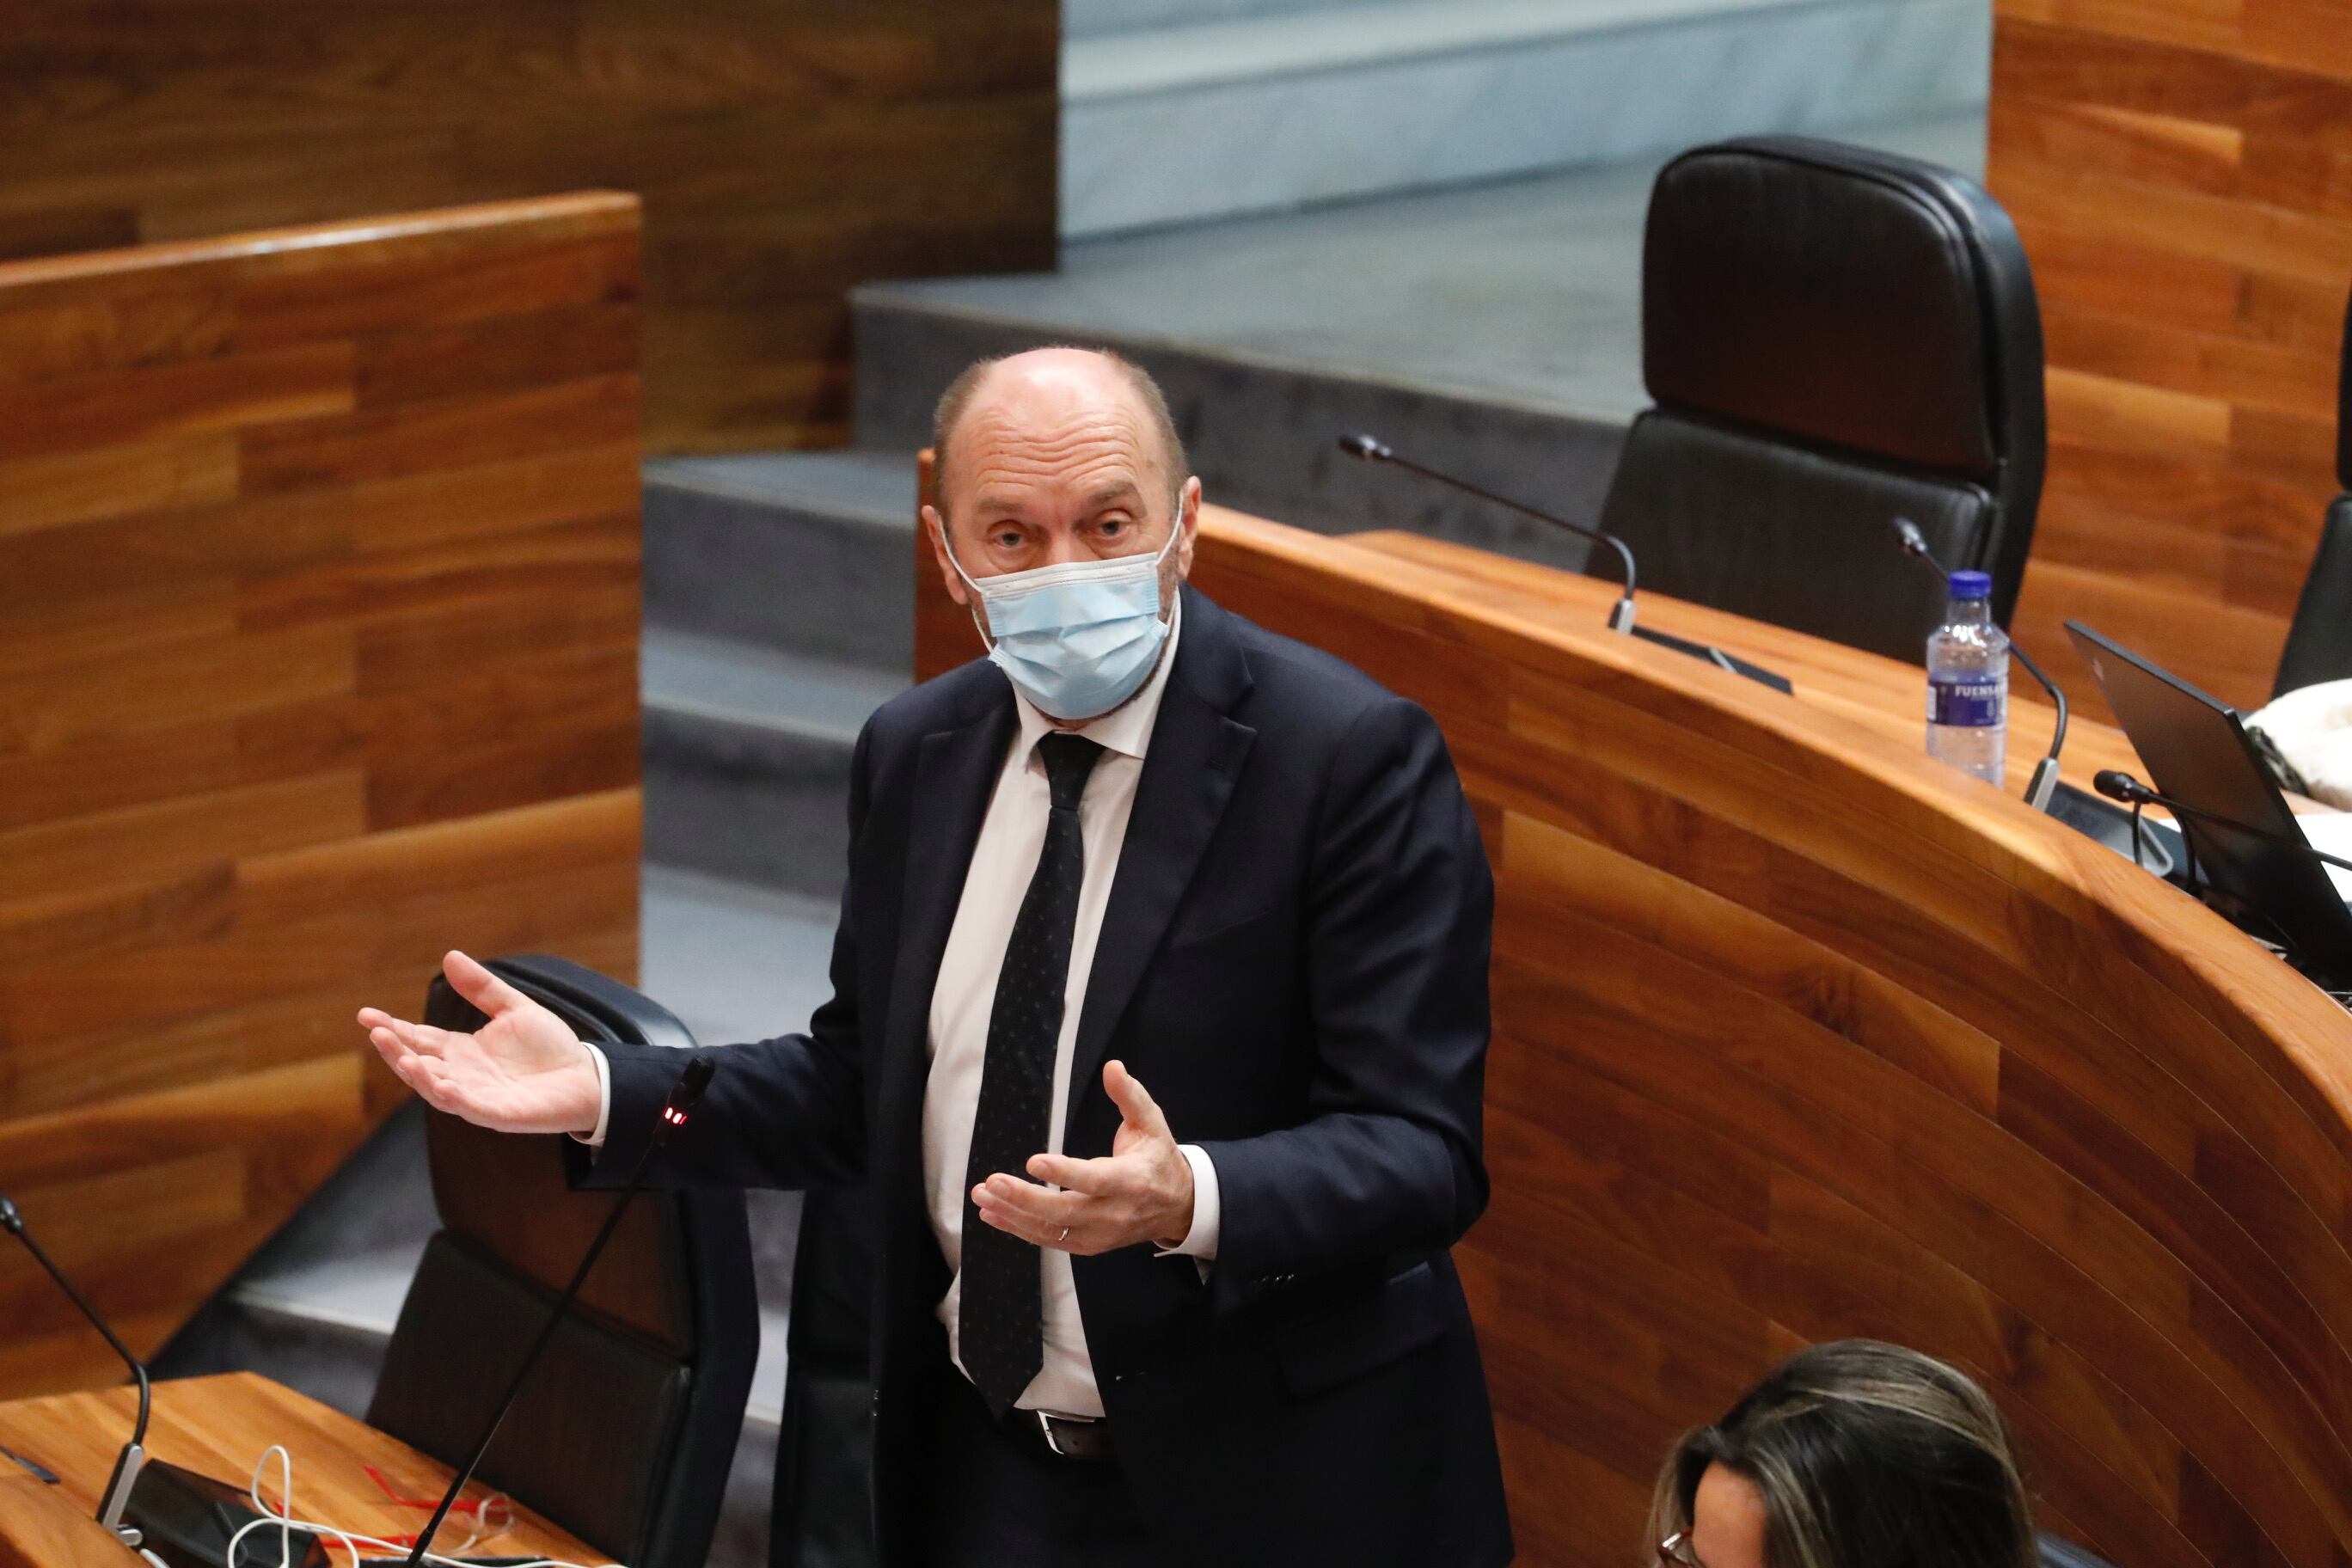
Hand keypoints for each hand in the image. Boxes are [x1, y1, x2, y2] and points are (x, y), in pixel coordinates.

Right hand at [357, 951, 600, 1134]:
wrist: (586, 1078)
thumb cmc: (549, 1047)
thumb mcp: (514, 1009)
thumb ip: (482, 988)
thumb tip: (450, 955)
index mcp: (461, 1051)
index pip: (419, 1038)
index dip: (393, 1028)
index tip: (366, 1015)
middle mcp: (462, 1075)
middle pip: (418, 1062)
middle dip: (395, 1049)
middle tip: (374, 1031)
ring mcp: (476, 1096)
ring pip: (434, 1087)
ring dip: (415, 1073)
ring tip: (397, 1054)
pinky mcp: (497, 1114)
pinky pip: (467, 1106)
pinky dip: (450, 1095)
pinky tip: (437, 1082)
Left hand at [973, 1060, 1194, 1255]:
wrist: (1177, 1206)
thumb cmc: (1158, 1158)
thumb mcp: (1151, 1123)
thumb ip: (1130, 1095)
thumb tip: (1112, 1067)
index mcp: (1131, 1180)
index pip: (1094, 1180)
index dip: (1064, 1173)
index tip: (1033, 1161)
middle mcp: (1114, 1213)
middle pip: (1064, 1212)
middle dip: (1024, 1199)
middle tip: (992, 1182)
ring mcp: (1099, 1234)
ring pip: (1051, 1231)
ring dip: (1013, 1215)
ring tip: (982, 1196)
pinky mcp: (1087, 1245)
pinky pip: (1049, 1240)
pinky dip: (1019, 1229)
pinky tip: (993, 1214)